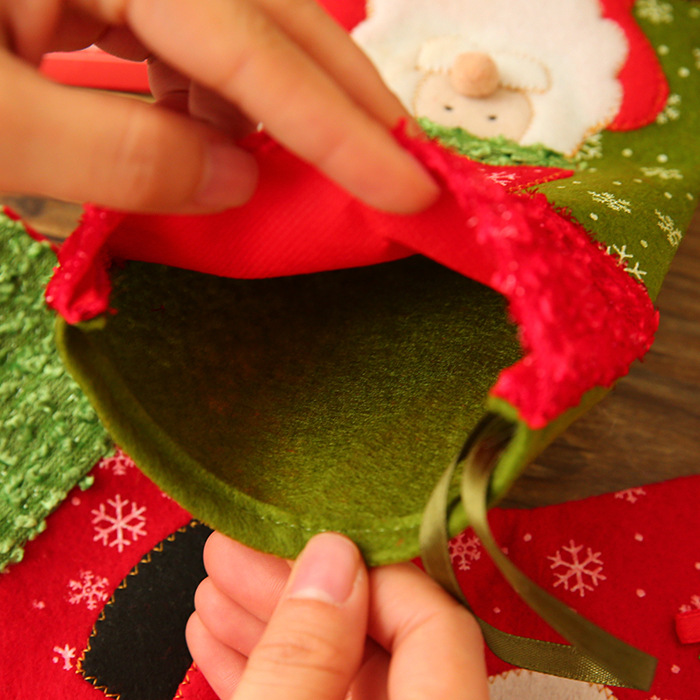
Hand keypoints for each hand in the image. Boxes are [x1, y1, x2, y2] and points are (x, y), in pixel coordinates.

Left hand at [0, 0, 437, 213]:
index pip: (255, 49)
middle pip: (270, 11)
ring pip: (229, 23)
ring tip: (267, 163)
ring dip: (262, 99)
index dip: (341, 129)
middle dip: (339, 95)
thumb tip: (236, 177)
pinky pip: (177, 29)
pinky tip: (189, 127)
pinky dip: (201, 87)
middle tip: (396, 161)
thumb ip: (119, 152)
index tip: (411, 187)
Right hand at [187, 531, 488, 699]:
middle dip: (299, 595)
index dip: (368, 573)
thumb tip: (330, 556)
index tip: (299, 545)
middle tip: (231, 556)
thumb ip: (305, 657)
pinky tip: (220, 643)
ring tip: (213, 596)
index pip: (437, 625)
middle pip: (384, 643)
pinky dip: (275, 680)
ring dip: (276, 634)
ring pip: (346, 676)